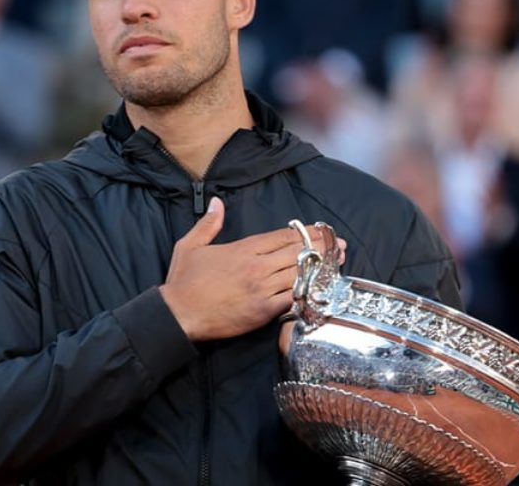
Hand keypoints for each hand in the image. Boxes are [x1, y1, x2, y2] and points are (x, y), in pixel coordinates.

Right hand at [159, 197, 344, 340]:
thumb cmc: (183, 282)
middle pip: (297, 252)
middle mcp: (257, 266)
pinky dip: (309, 291)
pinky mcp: (263, 310)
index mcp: (243, 248)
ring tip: (337, 262)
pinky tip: (322, 287)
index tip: (322, 230)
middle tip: (339, 245)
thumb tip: (218, 203)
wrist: (178, 314)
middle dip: (321, 247)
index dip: (306, 232)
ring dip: (321, 268)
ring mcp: (262, 289)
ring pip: (300, 273)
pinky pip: (293, 298)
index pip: (283, 236)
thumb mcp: (190, 245)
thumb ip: (208, 223)